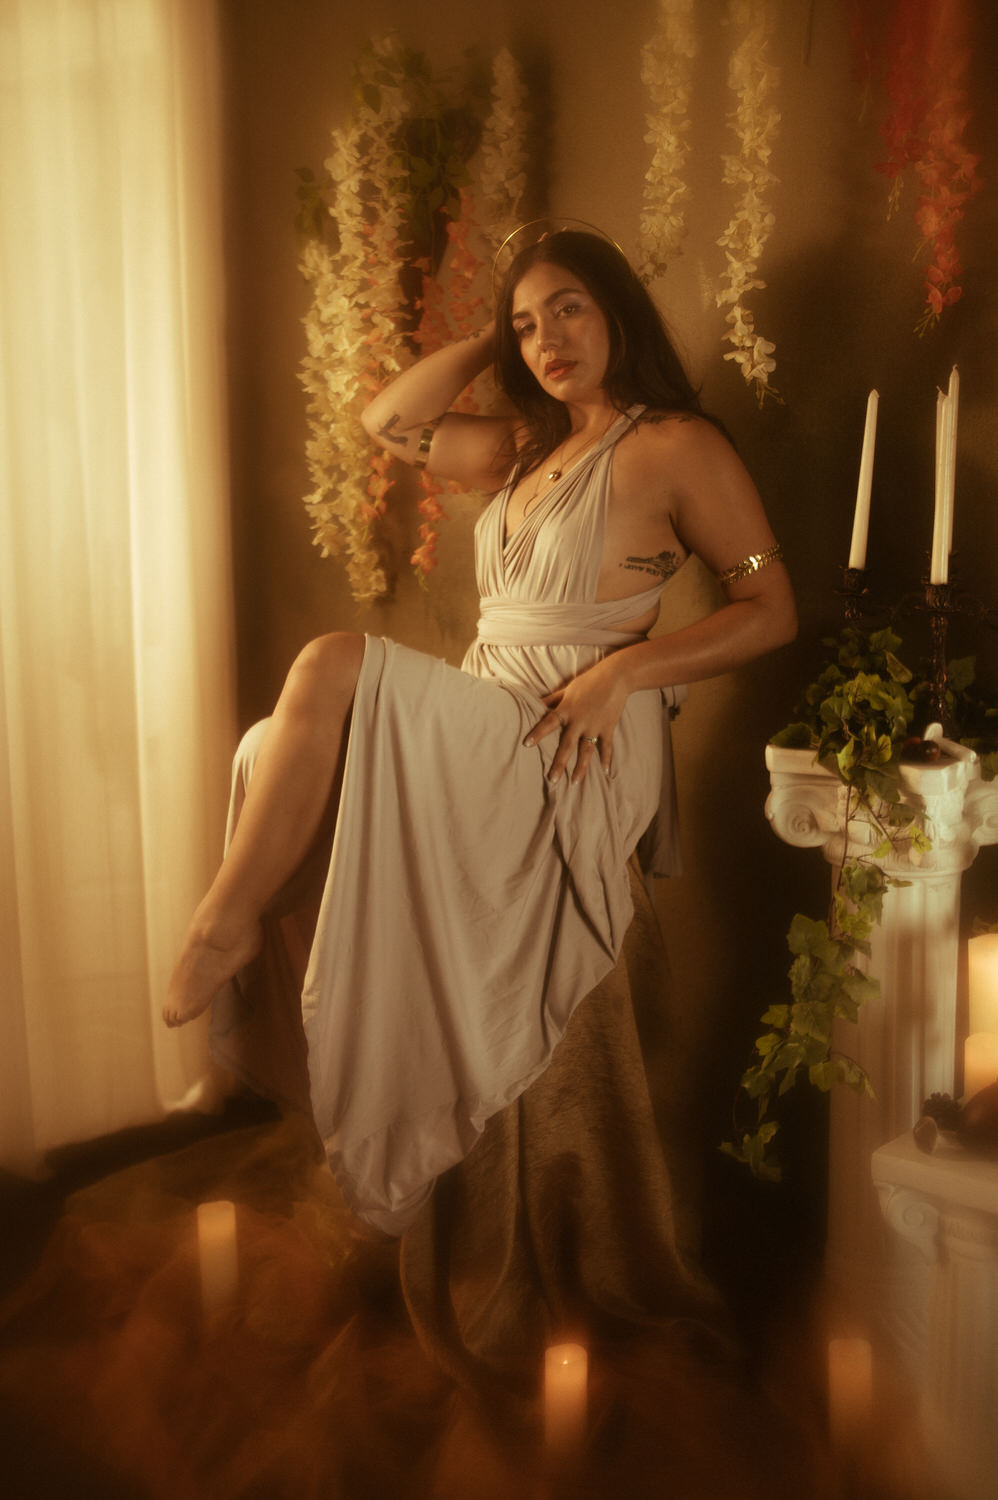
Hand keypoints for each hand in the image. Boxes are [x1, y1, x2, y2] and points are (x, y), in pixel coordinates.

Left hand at [523, 657, 629, 783]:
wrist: (616, 677)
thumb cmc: (589, 681)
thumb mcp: (568, 689)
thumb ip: (552, 699)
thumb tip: (535, 703)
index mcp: (567, 709)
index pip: (548, 723)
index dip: (538, 733)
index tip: (526, 744)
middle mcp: (579, 720)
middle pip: (567, 745)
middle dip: (559, 763)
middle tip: (552, 779)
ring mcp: (595, 726)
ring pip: (586, 751)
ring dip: (581, 768)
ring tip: (574, 782)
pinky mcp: (608, 728)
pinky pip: (606, 746)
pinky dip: (607, 759)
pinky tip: (605, 772)